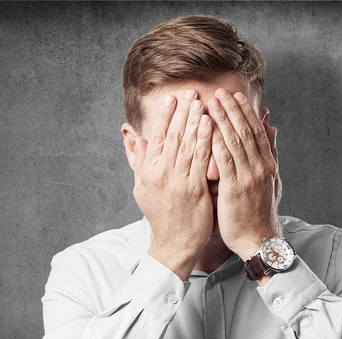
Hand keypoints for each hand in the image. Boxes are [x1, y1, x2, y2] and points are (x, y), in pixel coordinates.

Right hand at [132, 90, 213, 278]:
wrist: (173, 244)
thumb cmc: (160, 216)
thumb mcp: (142, 187)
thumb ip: (138, 159)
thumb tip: (130, 134)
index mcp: (149, 170)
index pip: (158, 136)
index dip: (166, 115)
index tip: (173, 98)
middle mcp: (161, 172)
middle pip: (173, 135)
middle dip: (183, 111)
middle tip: (191, 91)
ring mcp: (177, 180)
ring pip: (187, 144)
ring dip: (195, 120)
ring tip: (202, 102)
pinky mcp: (193, 189)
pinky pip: (200, 159)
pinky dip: (205, 140)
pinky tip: (211, 125)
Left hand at [207, 88, 281, 259]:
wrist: (258, 240)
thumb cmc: (259, 214)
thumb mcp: (271, 183)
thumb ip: (270, 156)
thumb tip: (274, 131)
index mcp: (268, 165)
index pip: (257, 132)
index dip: (246, 112)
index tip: (236, 96)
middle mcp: (260, 167)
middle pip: (246, 131)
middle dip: (232, 109)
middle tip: (221, 91)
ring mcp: (249, 176)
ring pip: (235, 140)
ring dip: (222, 119)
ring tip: (211, 102)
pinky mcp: (235, 187)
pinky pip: (224, 159)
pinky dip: (215, 140)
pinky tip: (206, 128)